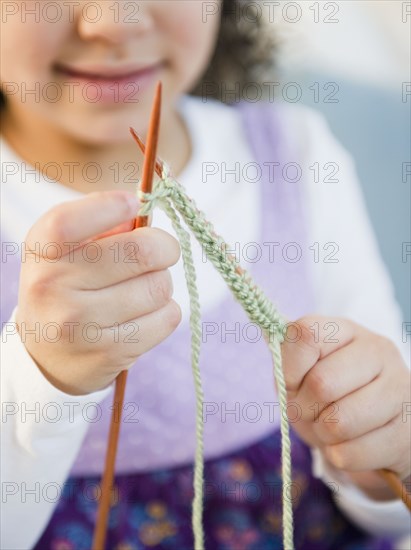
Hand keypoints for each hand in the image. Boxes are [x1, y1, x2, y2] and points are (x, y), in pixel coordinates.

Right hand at [16, 191, 180, 394]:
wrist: (49, 355)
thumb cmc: (68, 287)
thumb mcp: (67, 249)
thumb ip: (102, 222)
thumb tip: (146, 209)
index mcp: (41, 251)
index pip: (69, 221)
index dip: (112, 206)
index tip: (134, 204)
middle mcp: (53, 287)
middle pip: (141, 252)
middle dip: (164, 247)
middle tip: (162, 251)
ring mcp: (80, 324)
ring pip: (160, 286)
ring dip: (163, 282)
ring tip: (144, 288)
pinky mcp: (109, 352)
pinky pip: (168, 317)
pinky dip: (166, 310)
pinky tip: (145, 313)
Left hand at [281, 316, 410, 499]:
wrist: (371, 434)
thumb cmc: (327, 398)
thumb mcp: (300, 374)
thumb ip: (287, 359)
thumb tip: (278, 346)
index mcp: (345, 330)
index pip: (306, 334)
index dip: (289, 367)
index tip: (293, 381)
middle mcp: (377, 350)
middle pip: (321, 383)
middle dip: (304, 408)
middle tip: (312, 411)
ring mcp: (399, 388)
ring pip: (338, 422)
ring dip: (323, 433)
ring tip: (332, 426)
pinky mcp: (407, 431)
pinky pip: (352, 453)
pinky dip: (340, 456)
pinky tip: (351, 444)